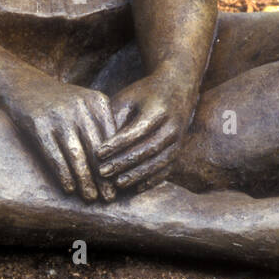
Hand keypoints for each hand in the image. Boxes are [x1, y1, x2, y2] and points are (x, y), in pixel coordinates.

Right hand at [5, 75, 117, 201]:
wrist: (22, 81)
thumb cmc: (59, 100)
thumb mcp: (84, 104)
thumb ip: (99, 125)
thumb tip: (117, 162)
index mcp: (97, 101)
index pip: (112, 138)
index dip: (117, 163)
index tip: (122, 183)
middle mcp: (80, 106)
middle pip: (97, 148)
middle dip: (105, 176)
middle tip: (110, 198)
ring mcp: (58, 114)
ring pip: (77, 154)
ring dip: (86, 180)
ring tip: (91, 198)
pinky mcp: (38, 123)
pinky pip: (54, 154)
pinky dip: (63, 174)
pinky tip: (68, 189)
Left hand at [96, 71, 196, 191]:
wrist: (178, 90)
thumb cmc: (144, 95)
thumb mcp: (129, 98)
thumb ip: (115, 117)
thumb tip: (98, 142)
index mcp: (158, 109)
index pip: (137, 130)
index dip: (118, 143)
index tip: (98, 153)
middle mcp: (172, 126)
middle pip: (148, 148)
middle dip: (124, 162)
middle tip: (103, 172)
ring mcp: (179, 140)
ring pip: (159, 162)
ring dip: (138, 175)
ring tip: (117, 184)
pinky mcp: (179, 150)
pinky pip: (167, 169)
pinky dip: (153, 180)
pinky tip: (137, 188)